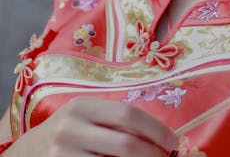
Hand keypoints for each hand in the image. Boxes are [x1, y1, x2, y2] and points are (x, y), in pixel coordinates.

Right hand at [7, 96, 177, 155]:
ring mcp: (64, 154)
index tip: (172, 141)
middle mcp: (72, 128)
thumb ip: (113, 121)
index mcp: (83, 106)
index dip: (155, 129)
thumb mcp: (85, 117)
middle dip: (152, 154)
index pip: (128, 114)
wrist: (28, 152)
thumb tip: (158, 135)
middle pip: (126, 144)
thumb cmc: (68, 131)